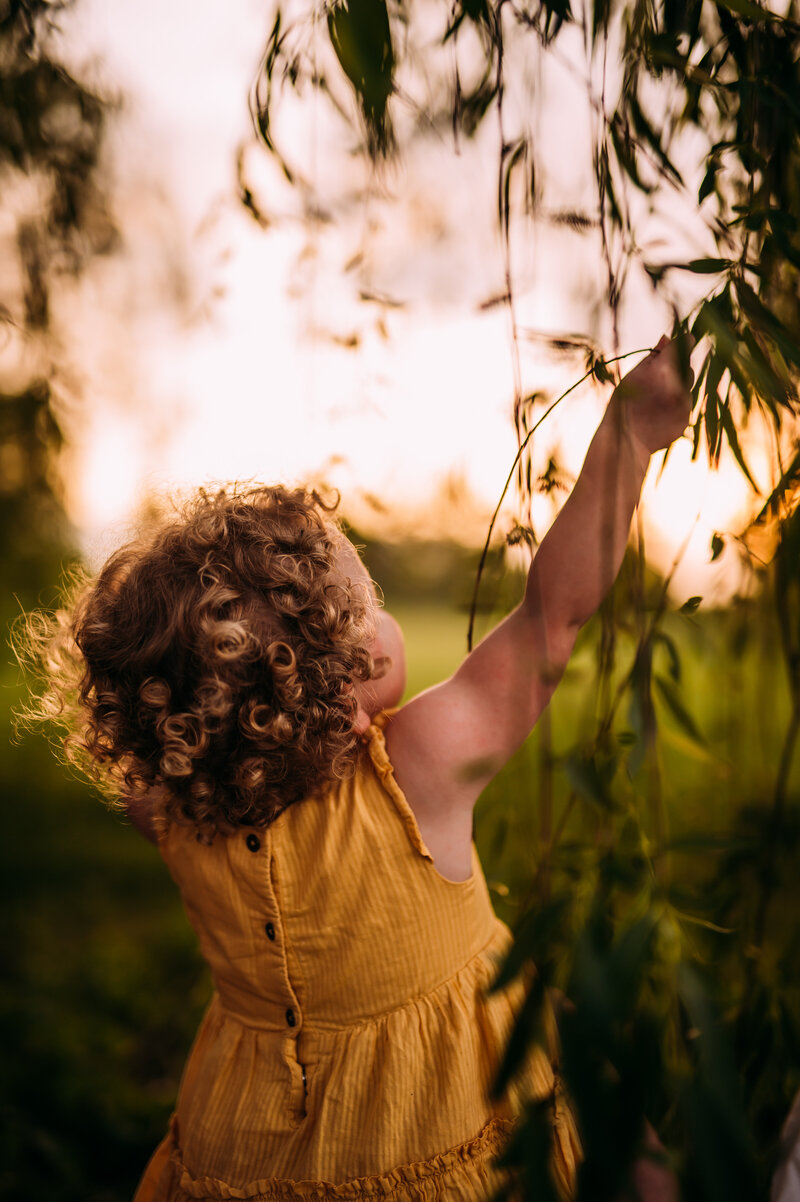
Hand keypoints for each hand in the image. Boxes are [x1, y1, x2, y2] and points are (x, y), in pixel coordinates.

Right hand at [611, 333, 694, 460]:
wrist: (625, 443)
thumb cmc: (623, 406)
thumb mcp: (632, 376)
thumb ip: (653, 357)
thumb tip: (668, 338)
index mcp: (665, 370)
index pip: (684, 345)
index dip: (682, 344)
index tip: (680, 345)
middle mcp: (680, 386)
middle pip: (687, 368)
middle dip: (676, 370)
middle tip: (657, 380)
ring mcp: (685, 405)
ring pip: (687, 389)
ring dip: (676, 390)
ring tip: (654, 402)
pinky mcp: (686, 420)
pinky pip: (685, 406)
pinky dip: (674, 407)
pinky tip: (658, 415)